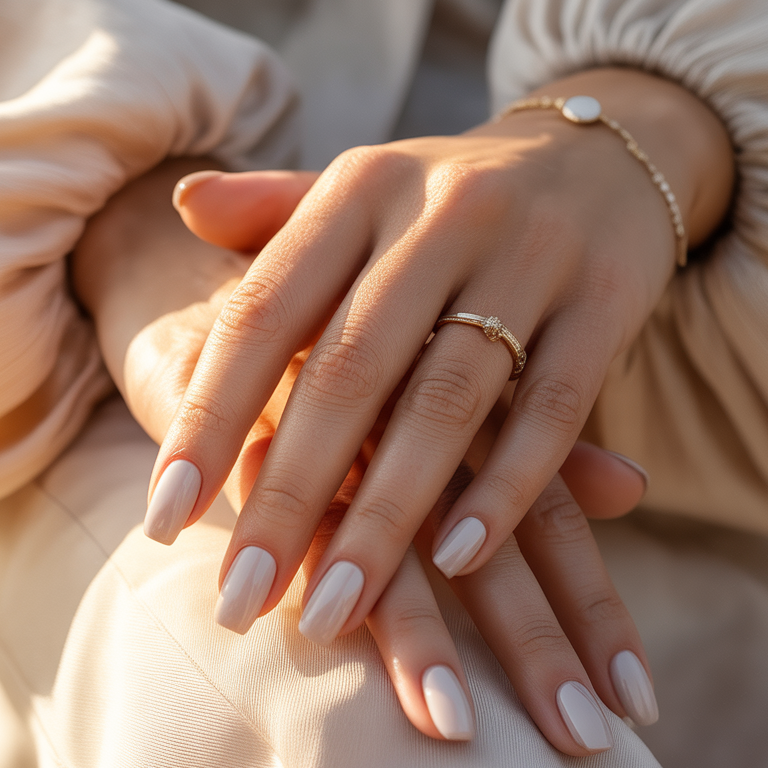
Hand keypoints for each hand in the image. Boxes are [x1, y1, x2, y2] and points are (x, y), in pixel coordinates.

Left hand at [149, 67, 733, 648]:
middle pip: (348, 373)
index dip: (208, 419)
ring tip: (333, 610)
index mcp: (360, 188)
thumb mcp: (364, 190)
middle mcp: (439, 216)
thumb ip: (274, 212)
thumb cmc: (449, 199)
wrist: (597, 156)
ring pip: (445, 404)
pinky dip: (504, 489)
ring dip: (386, 518)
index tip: (161, 519)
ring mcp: (530, 257)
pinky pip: (552, 410)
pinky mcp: (606, 303)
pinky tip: (456, 560)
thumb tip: (180, 203)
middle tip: (241, 602)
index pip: (264, 313)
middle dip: (289, 498)